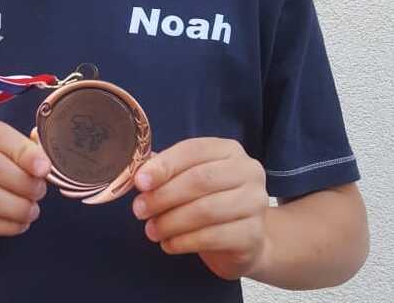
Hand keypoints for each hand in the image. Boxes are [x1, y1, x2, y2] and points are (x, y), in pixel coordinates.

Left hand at [132, 138, 269, 280]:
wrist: (244, 240)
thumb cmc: (211, 200)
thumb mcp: (191, 178)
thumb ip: (168, 171)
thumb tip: (140, 175)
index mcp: (229, 150)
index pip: (193, 150)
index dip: (164, 165)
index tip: (139, 182)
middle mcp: (248, 172)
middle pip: (200, 180)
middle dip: (164, 195)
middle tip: (139, 209)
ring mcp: (255, 203)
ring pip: (205, 210)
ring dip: (171, 222)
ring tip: (151, 230)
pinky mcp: (253, 235)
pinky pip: (212, 237)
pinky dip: (184, 242)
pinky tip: (168, 244)